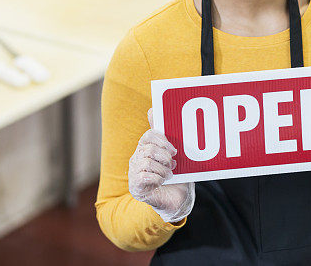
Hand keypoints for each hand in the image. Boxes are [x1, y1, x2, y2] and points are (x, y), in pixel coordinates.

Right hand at [128, 108, 194, 222]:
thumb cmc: (175, 175)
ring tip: (169, 175)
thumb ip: (165, 135)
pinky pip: (144, 176)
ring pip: (147, 162)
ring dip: (163, 170)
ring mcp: (134, 172)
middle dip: (165, 157)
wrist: (176, 200)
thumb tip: (152, 109)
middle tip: (173, 165)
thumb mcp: (174, 154)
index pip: (149, 135)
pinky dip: (157, 179)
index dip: (163, 141)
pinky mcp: (135, 186)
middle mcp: (136, 158)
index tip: (175, 150)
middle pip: (149, 148)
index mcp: (145, 147)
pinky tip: (161, 182)